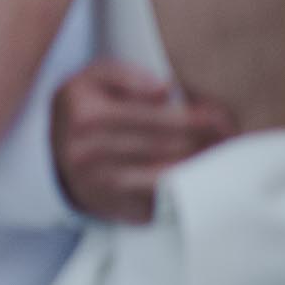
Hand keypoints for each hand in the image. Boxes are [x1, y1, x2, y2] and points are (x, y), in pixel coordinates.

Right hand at [51, 60, 234, 222]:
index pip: (163, 117)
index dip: (202, 116)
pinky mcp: (121, 210)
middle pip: (174, 147)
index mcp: (87, 116)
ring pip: (174, 174)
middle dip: (211, 139)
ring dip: (206, 162)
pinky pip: (168, 199)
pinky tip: (202, 173)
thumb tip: (164, 90)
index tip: (221, 114)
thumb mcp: (89, 80)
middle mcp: (91, 154)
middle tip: (231, 132)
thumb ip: (124, 74)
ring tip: (223, 150)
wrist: (53, 162)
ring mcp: (105, 187)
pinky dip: (191, 185)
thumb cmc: (83, 112)